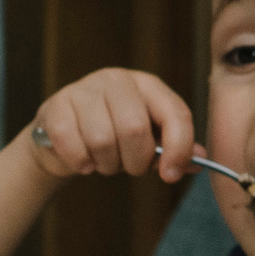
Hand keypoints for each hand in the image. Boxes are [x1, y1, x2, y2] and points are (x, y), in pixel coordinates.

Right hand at [26, 68, 195, 181]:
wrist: (64, 137)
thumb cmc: (115, 137)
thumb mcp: (149, 140)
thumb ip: (175, 149)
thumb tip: (199, 161)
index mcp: (148, 85)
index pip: (176, 113)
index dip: (179, 148)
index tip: (170, 175)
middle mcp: (117, 80)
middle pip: (135, 129)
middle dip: (135, 161)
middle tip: (128, 166)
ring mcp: (83, 89)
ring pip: (102, 140)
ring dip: (106, 164)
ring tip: (104, 162)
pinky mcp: (55, 106)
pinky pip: (72, 144)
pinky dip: (81, 163)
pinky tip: (83, 161)